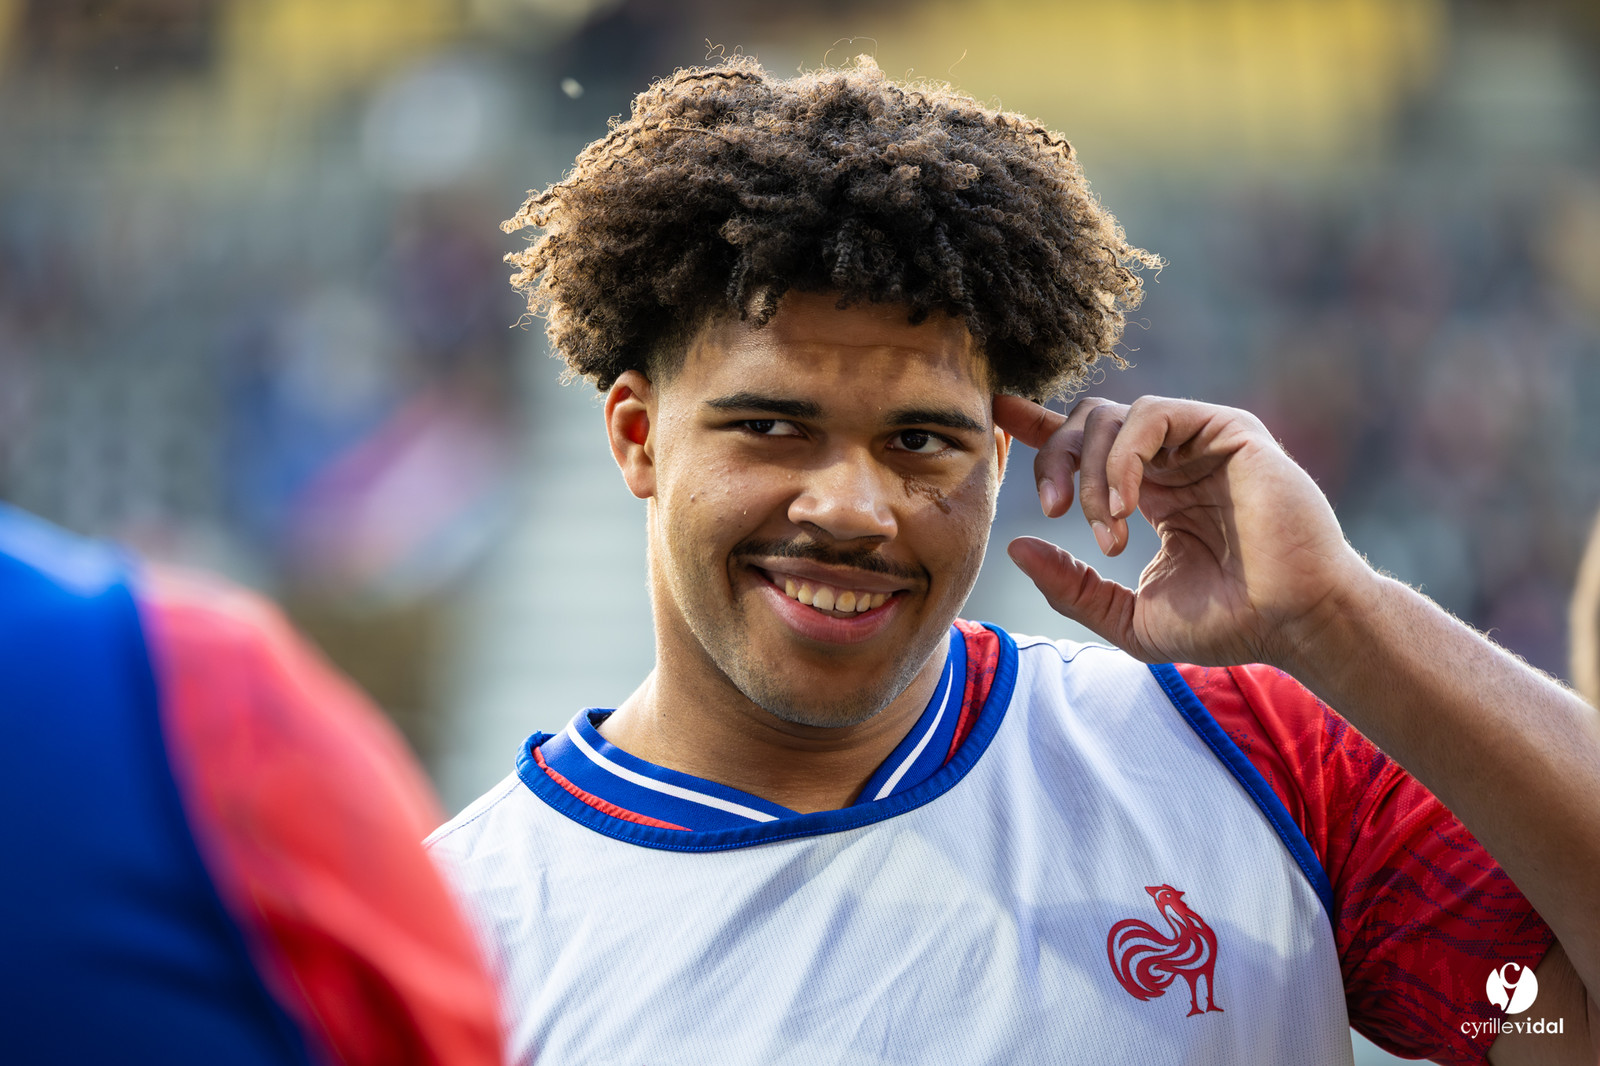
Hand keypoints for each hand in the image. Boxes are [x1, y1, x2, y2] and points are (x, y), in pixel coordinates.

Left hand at [993, 394, 1370, 667]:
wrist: (1293, 622)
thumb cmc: (1226, 624)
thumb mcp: (1128, 618)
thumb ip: (1071, 588)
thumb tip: (1016, 549)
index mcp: (1148, 493)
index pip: (1084, 444)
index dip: (1039, 426)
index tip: (999, 413)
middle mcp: (1169, 461)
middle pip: (1086, 422)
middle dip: (1054, 459)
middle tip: (1052, 511)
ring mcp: (1197, 441)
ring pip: (1112, 416)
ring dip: (1092, 472)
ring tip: (1107, 529)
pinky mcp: (1226, 429)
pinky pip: (1151, 415)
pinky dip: (1123, 457)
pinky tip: (1126, 505)